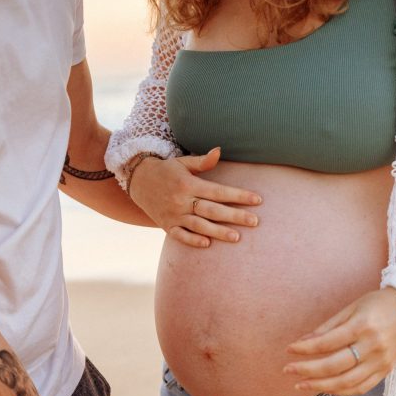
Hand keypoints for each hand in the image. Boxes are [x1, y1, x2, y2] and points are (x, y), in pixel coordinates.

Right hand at [128, 147, 261, 247]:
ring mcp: (174, 215)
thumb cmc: (167, 171)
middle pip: (212, 210)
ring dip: (218, 232)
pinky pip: (180, 236)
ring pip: (199, 225)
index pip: (219, 191)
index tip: (257, 200)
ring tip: (237, 237)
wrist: (138, 181)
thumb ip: (202, 162)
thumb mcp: (183, 162)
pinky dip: (192, 240)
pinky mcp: (167, 226)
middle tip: (255, 222)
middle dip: (235, 216)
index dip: (239, 196)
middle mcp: (182, 200)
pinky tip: (207, 244)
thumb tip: (219, 151)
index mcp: (189, 183)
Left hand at [284, 287, 395, 395]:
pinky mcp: (385, 371)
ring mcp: (381, 361)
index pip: (327, 343)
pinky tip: (325, 388)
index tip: (289, 350)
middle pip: (334, 366)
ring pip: (346, 382)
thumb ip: (327, 327)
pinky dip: (341, 391)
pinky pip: (360, 387)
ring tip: (301, 385)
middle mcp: (373, 346)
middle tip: (288, 370)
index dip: (305, 349)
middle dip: (307, 370)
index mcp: (362, 326)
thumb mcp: (351, 308)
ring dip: (320, 386)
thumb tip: (302, 342)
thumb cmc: (377, 305)